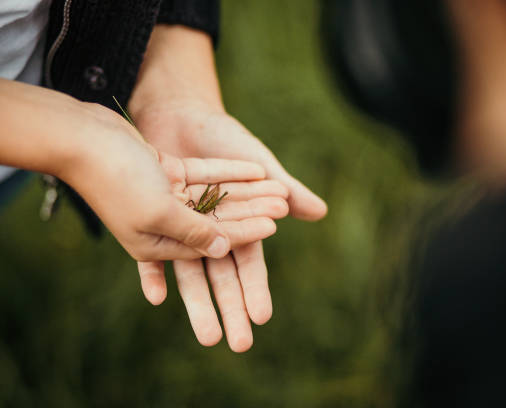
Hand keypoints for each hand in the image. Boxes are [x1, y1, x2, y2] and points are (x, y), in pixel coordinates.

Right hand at [67, 104, 281, 262]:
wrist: (81, 136)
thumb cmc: (117, 178)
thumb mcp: (158, 212)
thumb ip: (193, 232)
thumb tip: (224, 249)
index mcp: (156, 243)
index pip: (212, 241)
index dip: (246, 231)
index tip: (275, 225)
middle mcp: (163, 222)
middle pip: (219, 219)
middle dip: (253, 212)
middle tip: (284, 204)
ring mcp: (165, 195)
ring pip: (216, 196)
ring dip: (246, 191)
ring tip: (278, 187)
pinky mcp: (166, 171)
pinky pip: (204, 174)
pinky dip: (228, 172)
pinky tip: (256, 170)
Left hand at [128, 25, 326, 350]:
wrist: (181, 116)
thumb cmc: (226, 139)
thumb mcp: (258, 164)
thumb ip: (286, 189)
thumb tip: (321, 212)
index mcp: (239, 223)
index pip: (250, 263)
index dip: (257, 288)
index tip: (263, 315)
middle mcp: (211, 233)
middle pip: (222, 277)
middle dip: (231, 309)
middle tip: (240, 344)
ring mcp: (183, 230)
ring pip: (191, 273)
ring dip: (197, 304)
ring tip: (208, 337)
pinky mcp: (156, 220)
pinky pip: (152, 251)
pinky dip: (153, 273)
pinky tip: (157, 296)